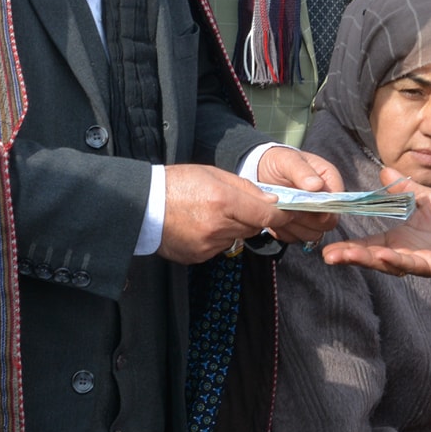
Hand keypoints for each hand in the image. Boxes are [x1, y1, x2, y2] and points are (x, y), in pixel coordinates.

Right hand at [158, 164, 281, 263]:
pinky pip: (219, 247)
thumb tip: (272, 200)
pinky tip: (200, 225)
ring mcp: (207, 245)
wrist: (142, 206)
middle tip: (237, 205)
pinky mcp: (199, 256)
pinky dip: (217, 237)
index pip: (265, 214)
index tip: (288, 213)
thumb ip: (245, 188)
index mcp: (222, 201)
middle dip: (252, 217)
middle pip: (253, 227)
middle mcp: (217, 226)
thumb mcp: (212, 174)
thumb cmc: (176, 184)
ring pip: (236, 237)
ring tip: (211, 213)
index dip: (281, 215)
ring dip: (233, 227)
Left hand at [254, 146, 346, 244]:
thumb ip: (301, 171)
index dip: (326, 207)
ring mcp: (314, 217)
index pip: (339, 200)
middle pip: (329, 222)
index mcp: (329, 180)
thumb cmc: (278, 163)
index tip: (307, 204)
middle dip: (307, 217)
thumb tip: (317, 185)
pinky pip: (297, 238)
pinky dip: (285, 231)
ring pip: (314, 234)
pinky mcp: (300, 228)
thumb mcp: (287, 160)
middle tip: (289, 206)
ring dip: (295, 226)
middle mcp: (326, 201)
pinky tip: (276, 218)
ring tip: (281, 210)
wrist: (260, 172)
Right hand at [322, 168, 430, 277]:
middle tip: (328, 256)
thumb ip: (403, 188)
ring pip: (387, 263)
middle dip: (350, 257)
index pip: (367, 245)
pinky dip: (396, 260)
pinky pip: (412, 264)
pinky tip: (382, 255)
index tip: (328, 247)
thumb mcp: (423, 198)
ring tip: (348, 255)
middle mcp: (402, 253)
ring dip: (368, 259)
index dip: (349, 247)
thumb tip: (383, 171)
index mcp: (396, 239)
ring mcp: (417, 262)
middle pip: (371, 258)